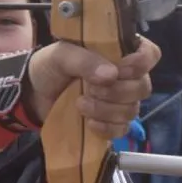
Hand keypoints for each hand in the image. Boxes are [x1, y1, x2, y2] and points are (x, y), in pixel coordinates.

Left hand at [26, 37, 159, 137]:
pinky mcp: (110, 122)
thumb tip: (111, 74)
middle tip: (89, 88)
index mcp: (117, 52)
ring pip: (132, 110)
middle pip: (143, 87)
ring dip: (106, 110)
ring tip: (80, 103)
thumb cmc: (48, 67)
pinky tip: (89, 123)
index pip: (149, 54)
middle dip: (116, 91)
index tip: (120, 69)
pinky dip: (106, 128)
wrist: (32, 94)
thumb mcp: (59, 55)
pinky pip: (122, 129)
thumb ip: (83, 60)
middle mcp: (124, 76)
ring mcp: (119, 101)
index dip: (141, 63)